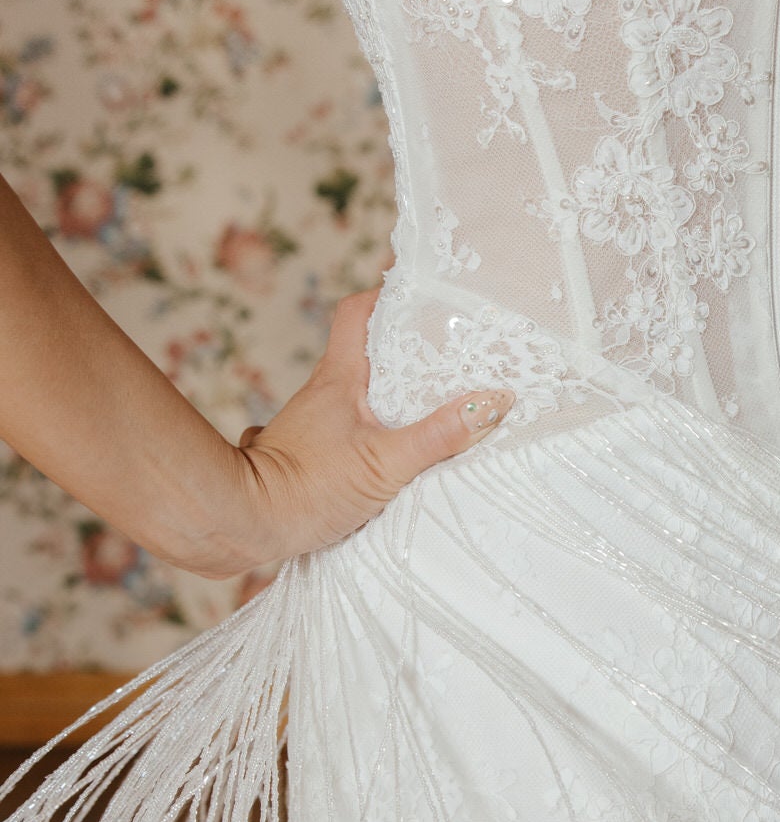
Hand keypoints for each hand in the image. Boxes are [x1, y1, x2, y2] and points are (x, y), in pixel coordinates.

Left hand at [223, 291, 514, 572]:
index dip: (388, 297)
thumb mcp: (385, 463)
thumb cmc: (306, 488)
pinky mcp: (313, 453)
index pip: (357, 312)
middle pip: (367, 350)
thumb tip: (494, 402)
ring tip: (439, 401)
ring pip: (361, 390)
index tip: (424, 301)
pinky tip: (404, 447)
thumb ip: (439, 435)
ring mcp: (316, 423)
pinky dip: (380, 425)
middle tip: (450, 354)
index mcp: (339, 378)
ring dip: (395, 391)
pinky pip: (354, 424)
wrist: (244, 524)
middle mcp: (324, 392)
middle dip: (407, 348)